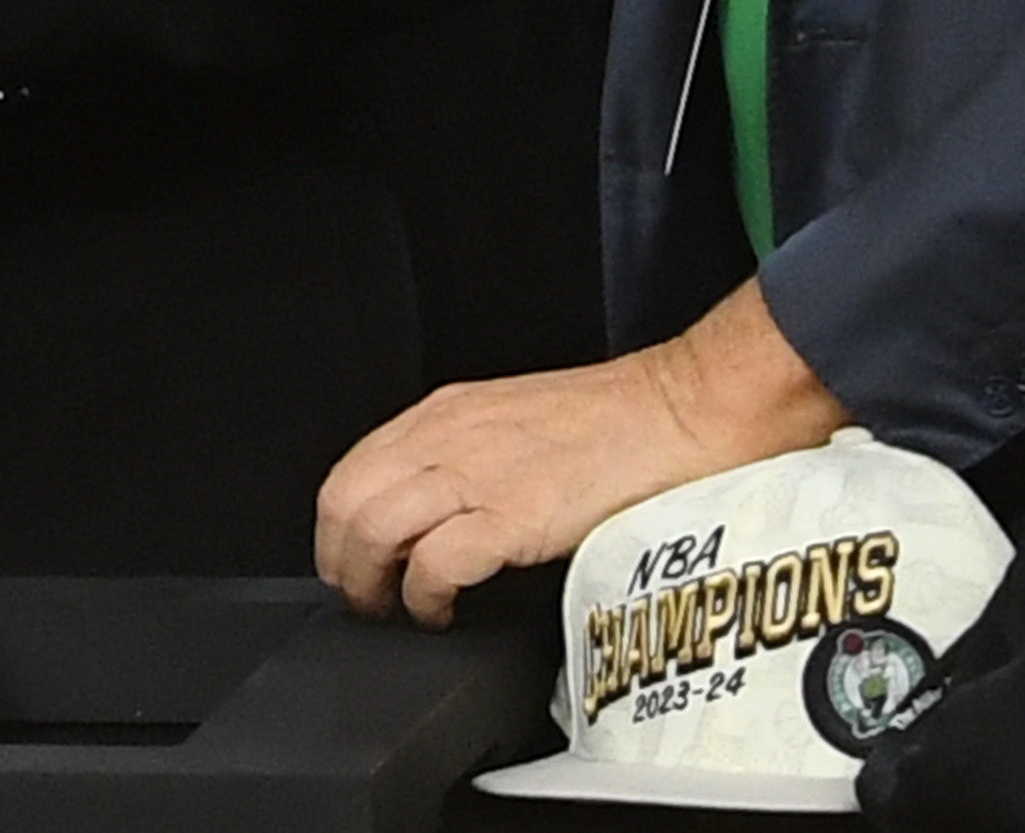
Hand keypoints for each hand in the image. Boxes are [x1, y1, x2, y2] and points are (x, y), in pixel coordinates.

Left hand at [316, 284, 846, 626]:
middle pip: (344, 502)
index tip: (351, 561)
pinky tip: (442, 614)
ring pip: (371, 530)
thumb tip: (434, 508)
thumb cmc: (619, 421)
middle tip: (362, 599)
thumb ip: (469, 454)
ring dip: (371, 585)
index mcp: (448, 412)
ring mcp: (478, 474)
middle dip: (340, 561)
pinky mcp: (512, 515)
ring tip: (394, 612)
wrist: (686, 410)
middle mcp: (450, 436)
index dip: (338, 527)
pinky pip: (433, 565)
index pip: (351, 468)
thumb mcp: (518, 422)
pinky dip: (424, 598)